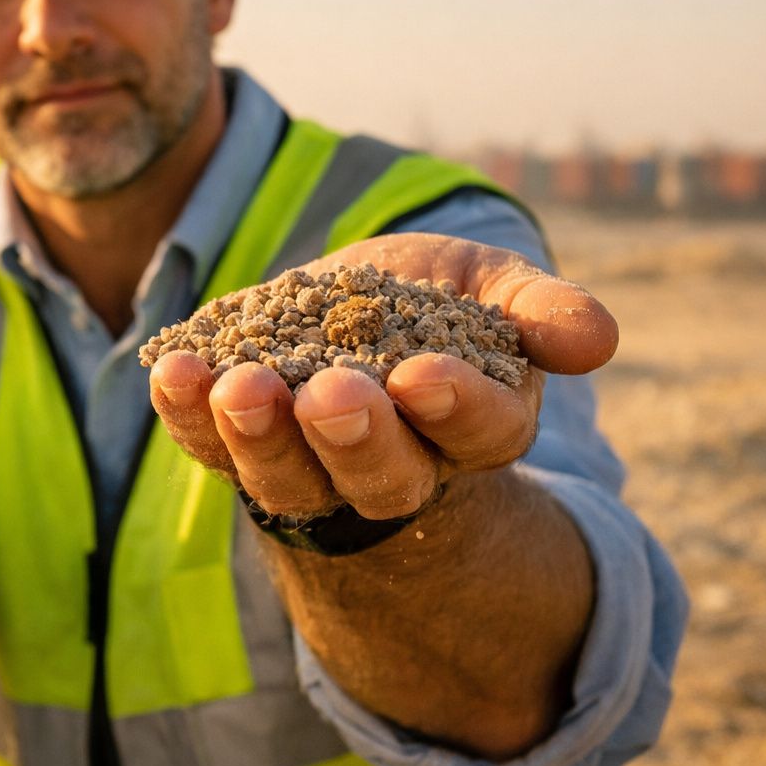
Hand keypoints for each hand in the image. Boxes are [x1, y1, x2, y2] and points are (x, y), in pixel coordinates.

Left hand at [149, 233, 617, 520]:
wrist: (350, 316)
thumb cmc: (439, 305)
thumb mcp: (493, 291)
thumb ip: (542, 310)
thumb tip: (597, 338)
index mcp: (473, 430)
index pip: (477, 435)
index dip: (454, 410)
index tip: (423, 374)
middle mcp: (391, 465)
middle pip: (378, 475)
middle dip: (353, 437)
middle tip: (331, 395)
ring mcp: (306, 462)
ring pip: (284, 473)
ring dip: (256, 434)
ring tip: (237, 385)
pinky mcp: (235, 442)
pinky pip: (207, 441)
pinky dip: (186, 412)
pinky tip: (168, 370)